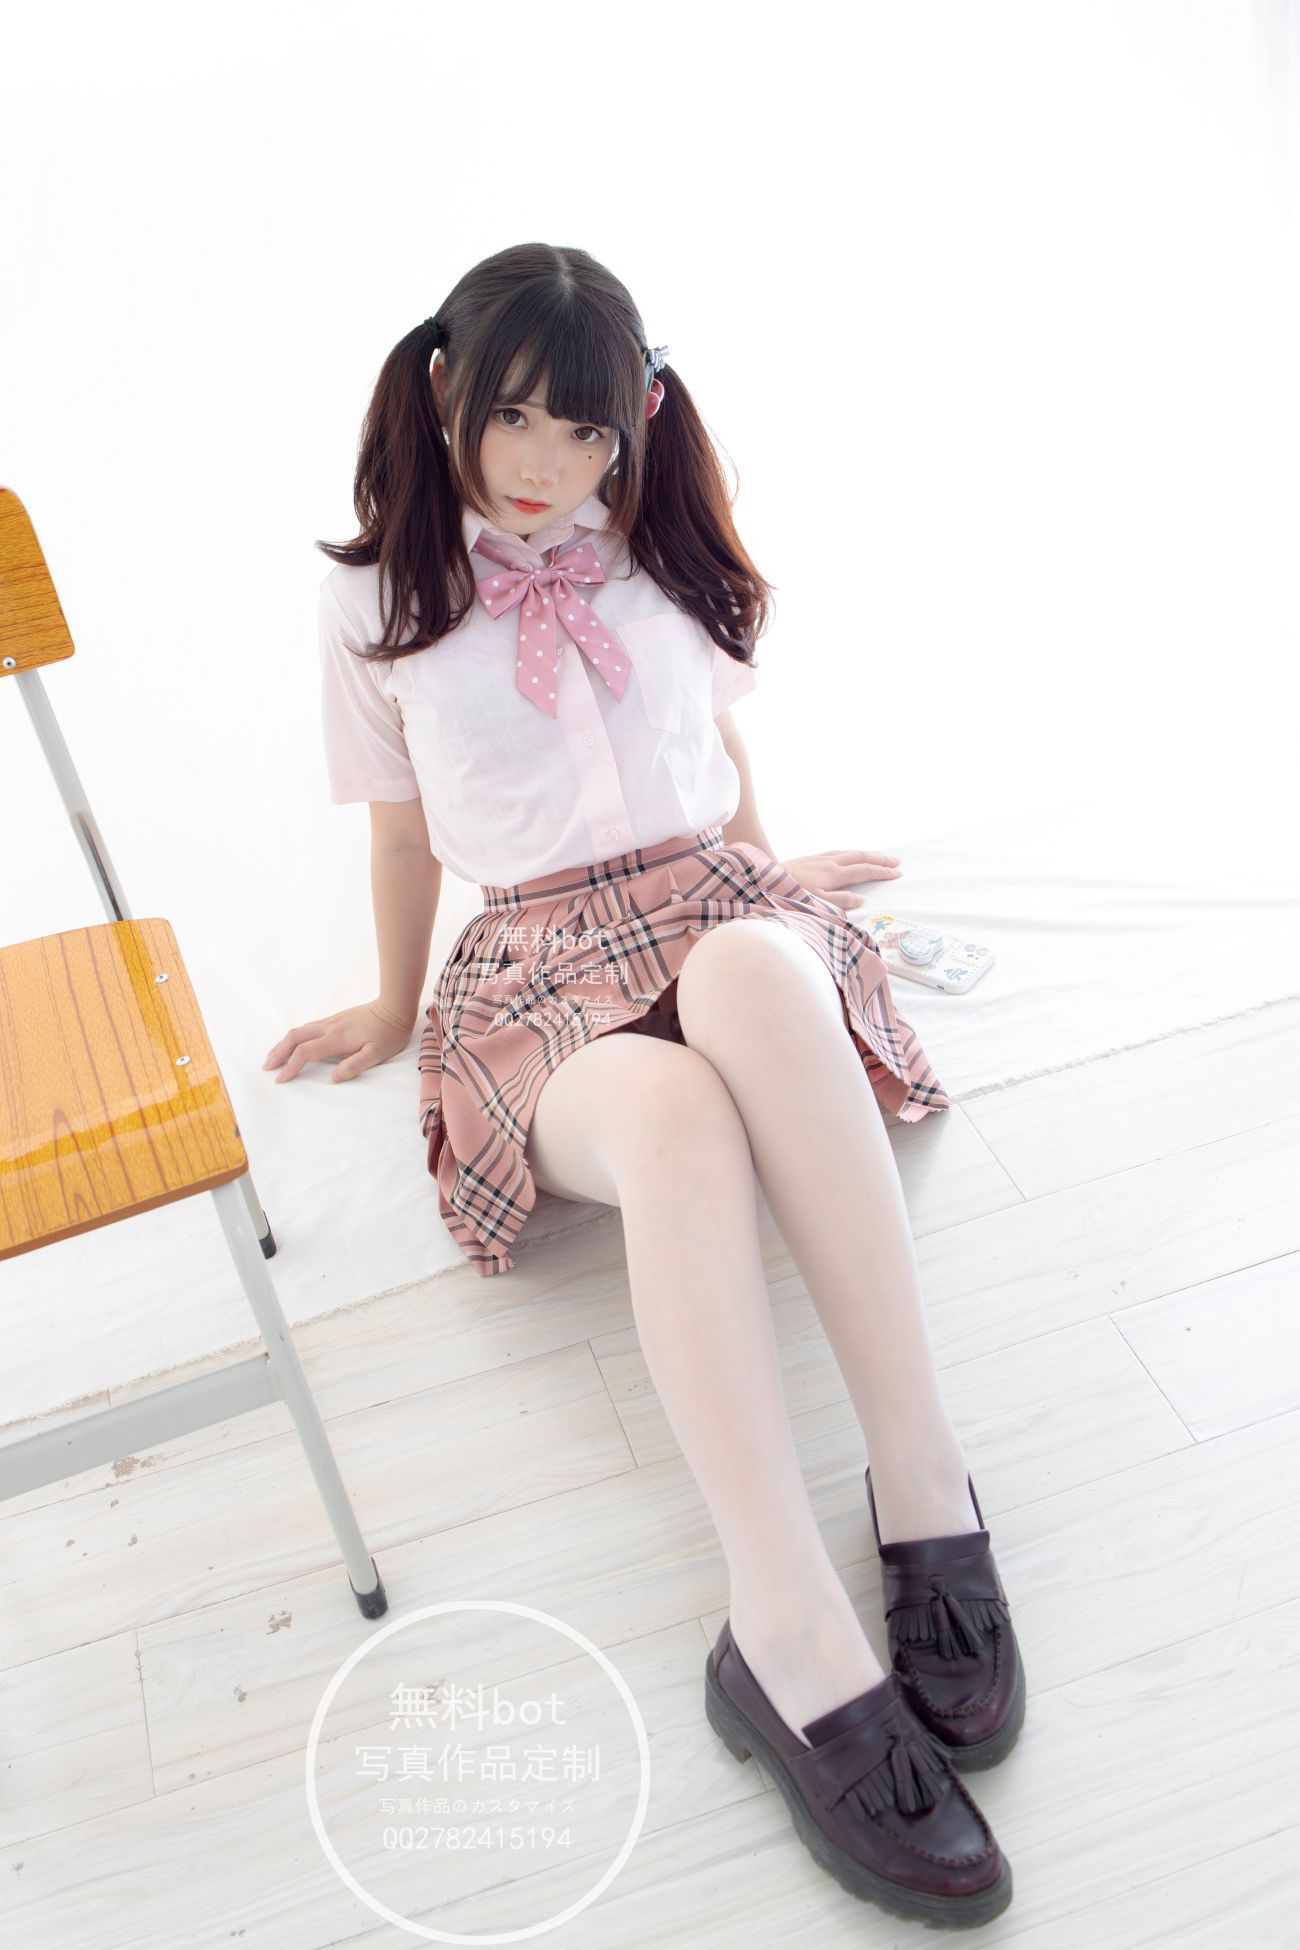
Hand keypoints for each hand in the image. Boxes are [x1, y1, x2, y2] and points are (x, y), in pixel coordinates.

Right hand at [262, 999, 414, 1084]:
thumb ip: (354, 1066)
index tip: (281, 1079)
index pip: (305, 1052)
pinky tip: (294, 1044)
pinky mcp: (335, 1019)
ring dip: (283, 1044)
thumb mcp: (377, 1054)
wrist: (395, 1006)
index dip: (290, 1066)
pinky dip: (294, 1037)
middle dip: (278, 1052)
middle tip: (267, 1067)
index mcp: (336, 1038)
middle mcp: (329, 1028)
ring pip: (299, 1030)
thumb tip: (332, 1078)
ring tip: (274, 1057)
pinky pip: (307, 1027)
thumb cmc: (389, 1033)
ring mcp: (331, 1021)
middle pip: (294, 1037)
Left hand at [779, 848, 901, 914]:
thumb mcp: (817, 903)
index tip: (897, 874)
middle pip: (861, 857)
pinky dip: (850, 852)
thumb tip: (861, 898)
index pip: (865, 871)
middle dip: (880, 859)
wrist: (766, 879)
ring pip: (850, 852)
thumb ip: (840, 900)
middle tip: (896, 861)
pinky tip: (850, 854)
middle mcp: (830, 863)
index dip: (882, 872)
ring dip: (867, 853)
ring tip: (879, 856)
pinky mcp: (811, 858)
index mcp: (834, 875)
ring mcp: (820, 858)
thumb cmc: (791, 894)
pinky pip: (837, 851)